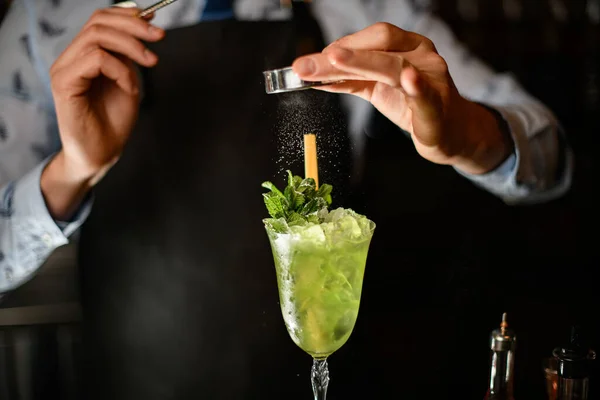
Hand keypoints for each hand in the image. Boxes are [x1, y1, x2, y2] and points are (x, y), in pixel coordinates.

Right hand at [42, 6, 164, 219]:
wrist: (101, 154)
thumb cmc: (114, 121)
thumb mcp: (128, 80)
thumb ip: (129, 56)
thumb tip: (143, 25)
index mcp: (84, 55)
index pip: (100, 19)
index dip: (128, 15)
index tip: (154, 22)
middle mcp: (70, 58)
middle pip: (98, 21)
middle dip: (134, 25)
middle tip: (159, 37)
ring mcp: (64, 69)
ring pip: (96, 36)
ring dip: (131, 46)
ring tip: (150, 62)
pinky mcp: (64, 84)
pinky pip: (95, 59)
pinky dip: (120, 69)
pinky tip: (130, 86)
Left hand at [292, 23, 511, 174]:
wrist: (449, 133)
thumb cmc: (413, 105)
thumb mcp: (376, 88)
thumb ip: (348, 80)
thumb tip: (312, 74)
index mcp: (406, 45)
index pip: (371, 37)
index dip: (341, 45)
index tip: (312, 61)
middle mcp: (421, 54)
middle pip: (380, 43)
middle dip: (340, 54)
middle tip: (307, 65)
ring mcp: (432, 78)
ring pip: (395, 66)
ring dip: (361, 63)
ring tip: (335, 60)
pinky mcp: (437, 106)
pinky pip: (424, 94)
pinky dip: (415, 86)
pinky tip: (407, 79)